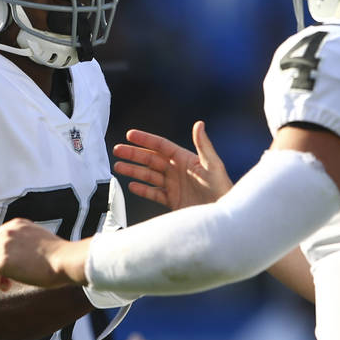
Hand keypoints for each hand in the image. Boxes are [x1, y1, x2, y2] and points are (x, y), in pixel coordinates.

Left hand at [0, 219, 89, 289]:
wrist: (66, 260)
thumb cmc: (61, 255)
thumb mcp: (41, 239)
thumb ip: (28, 242)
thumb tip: (22, 258)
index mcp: (18, 224)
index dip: (1, 252)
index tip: (12, 264)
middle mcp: (7, 232)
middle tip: (10, 276)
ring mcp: (4, 247)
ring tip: (7, 283)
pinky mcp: (3, 263)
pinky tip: (7, 287)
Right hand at [113, 120, 232, 210]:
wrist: (222, 216)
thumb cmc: (222, 188)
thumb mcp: (213, 166)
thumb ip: (204, 145)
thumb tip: (199, 124)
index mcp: (186, 159)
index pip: (162, 146)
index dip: (146, 140)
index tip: (130, 135)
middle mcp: (178, 171)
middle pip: (151, 160)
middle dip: (134, 154)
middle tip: (117, 150)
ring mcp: (175, 186)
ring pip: (149, 176)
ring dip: (134, 171)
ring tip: (118, 167)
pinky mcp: (174, 201)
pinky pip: (154, 193)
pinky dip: (143, 190)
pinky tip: (132, 186)